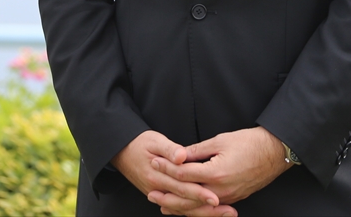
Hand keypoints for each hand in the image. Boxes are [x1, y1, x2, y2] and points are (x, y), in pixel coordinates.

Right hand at [111, 131, 235, 216]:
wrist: (121, 151)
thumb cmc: (139, 143)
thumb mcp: (154, 140)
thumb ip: (170, 149)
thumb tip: (182, 156)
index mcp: (156, 175)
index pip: (182, 187)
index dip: (200, 193)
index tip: (216, 198)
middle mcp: (156, 189)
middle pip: (185, 203)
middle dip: (207, 208)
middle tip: (228, 211)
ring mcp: (158, 195)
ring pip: (183, 209)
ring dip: (204, 213)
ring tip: (225, 213)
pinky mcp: (160, 195)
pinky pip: (178, 208)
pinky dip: (193, 211)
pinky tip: (208, 213)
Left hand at [149, 127, 288, 211]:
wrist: (274, 152)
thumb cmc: (250, 143)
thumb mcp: (220, 141)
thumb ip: (198, 150)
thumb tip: (179, 155)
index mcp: (215, 173)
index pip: (184, 173)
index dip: (167, 168)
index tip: (154, 162)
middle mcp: (220, 190)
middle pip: (187, 196)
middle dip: (167, 193)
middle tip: (150, 191)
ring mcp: (227, 197)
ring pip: (197, 206)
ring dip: (178, 205)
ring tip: (161, 204)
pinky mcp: (233, 199)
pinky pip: (209, 207)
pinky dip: (194, 208)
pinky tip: (185, 207)